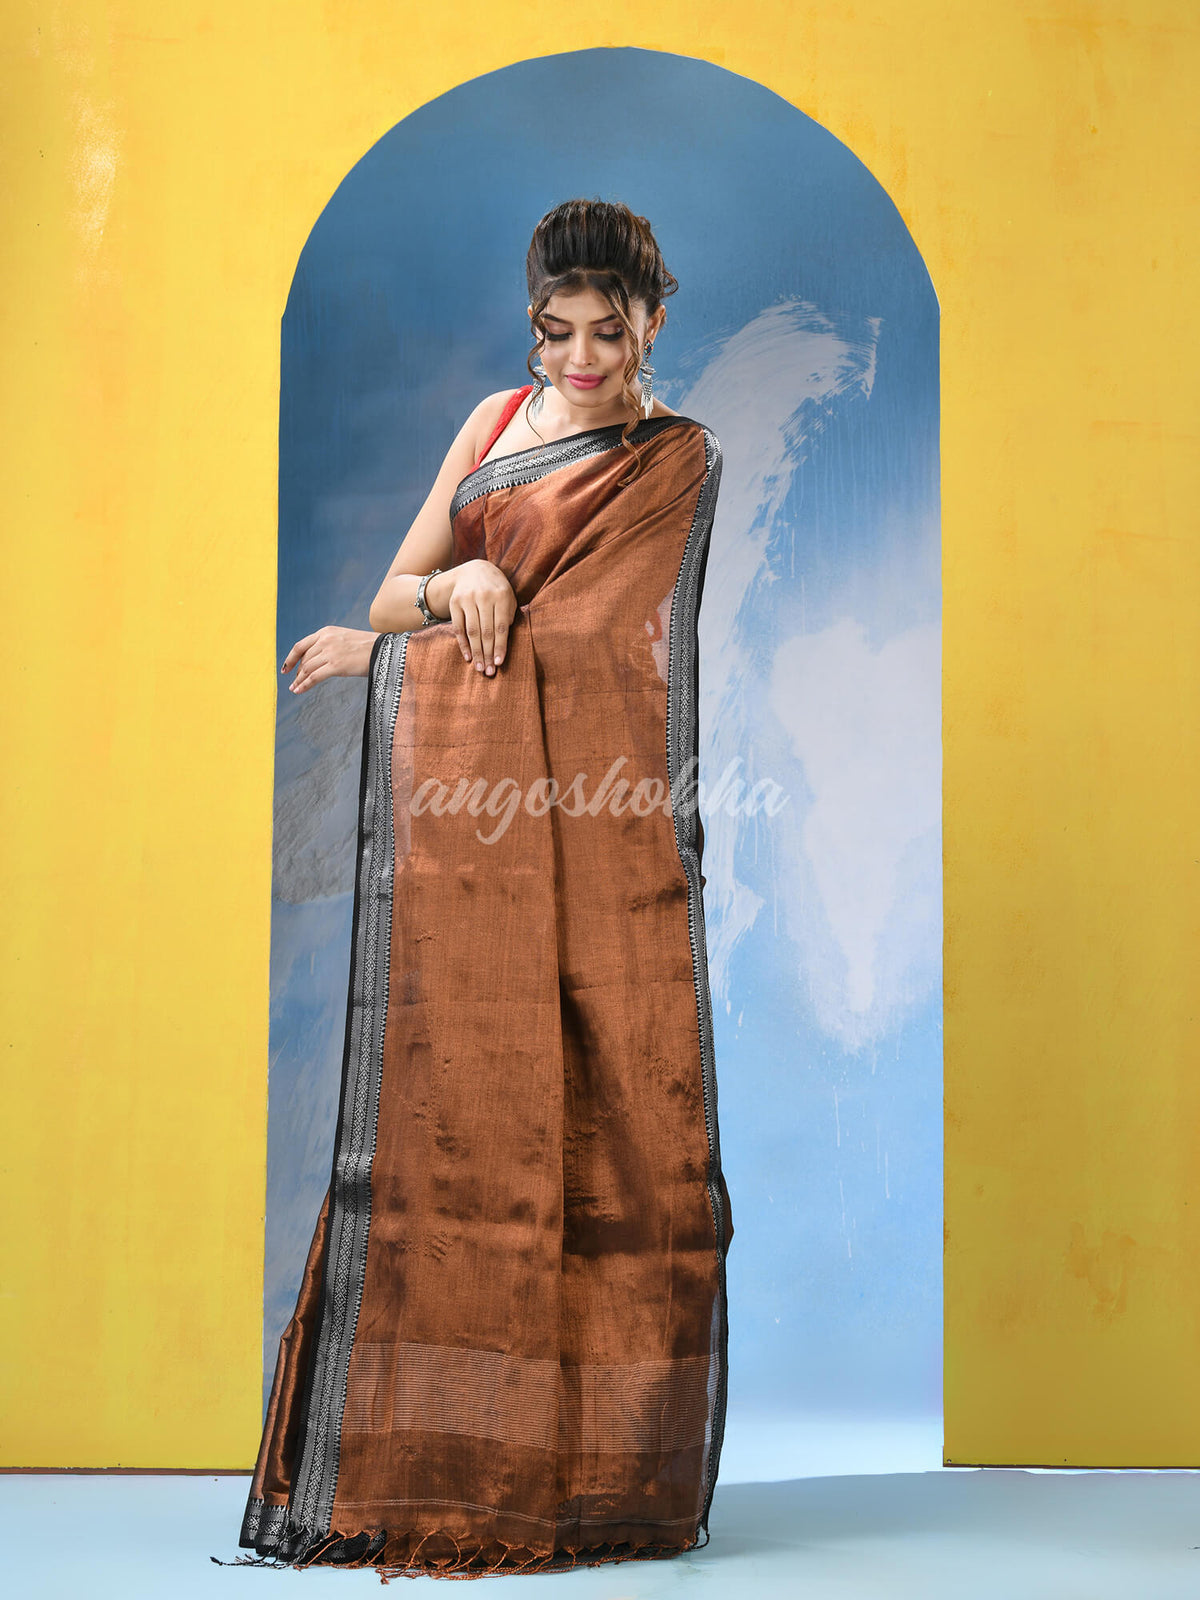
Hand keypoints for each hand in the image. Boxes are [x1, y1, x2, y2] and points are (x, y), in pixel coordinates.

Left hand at [281, 626, 376, 694]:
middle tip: (294, 681)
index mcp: (326, 632)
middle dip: (297, 672)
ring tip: (294, 688)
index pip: (301, 645)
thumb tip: (318, 661)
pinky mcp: (335, 665)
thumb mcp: (345, 639)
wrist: (384, 649)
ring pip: (307, 669)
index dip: (291, 658)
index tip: (286, 668)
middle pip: (304, 659)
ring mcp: (330, 652)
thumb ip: (330, 646)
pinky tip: (298, 691)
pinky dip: (304, 685)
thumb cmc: (369, 647)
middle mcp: (325, 640)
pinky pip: (313, 677)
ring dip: (299, 680)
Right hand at [446, 560, 516, 676]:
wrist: (475, 570)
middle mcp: (484, 596)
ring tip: (479, 668)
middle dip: (488, 654)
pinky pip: (458, 627)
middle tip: (489, 671)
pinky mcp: (455, 602)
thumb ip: (508, 616)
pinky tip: (468, 657)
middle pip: (486, 631)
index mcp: (501, 595)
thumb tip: (503, 643)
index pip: (501, 627)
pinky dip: (462, 644)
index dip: (500, 646)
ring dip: (476, 652)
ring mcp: (468, 599)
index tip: (499, 663)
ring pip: (472, 631)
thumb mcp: (508, 597)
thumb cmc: (497, 589)